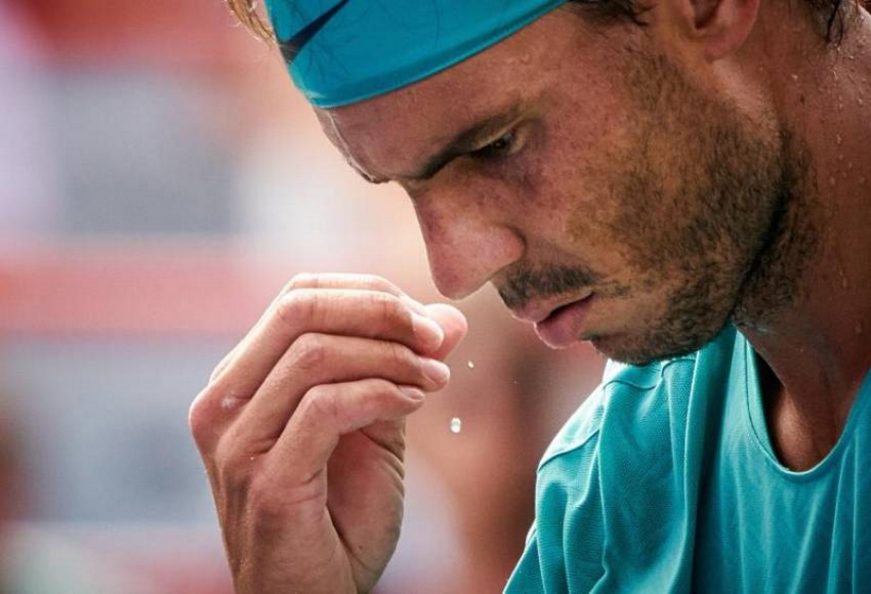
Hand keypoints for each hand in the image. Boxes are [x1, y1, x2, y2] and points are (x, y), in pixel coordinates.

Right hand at [189, 273, 466, 593]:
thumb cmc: (338, 519)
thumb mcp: (376, 430)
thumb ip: (398, 370)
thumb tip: (449, 319)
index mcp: (242, 381)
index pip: (299, 295)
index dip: (369, 294)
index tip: (426, 321)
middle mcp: (224, 402)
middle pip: (300, 308)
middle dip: (381, 311)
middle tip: (435, 337)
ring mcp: (236, 442)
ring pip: (315, 353)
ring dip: (392, 357)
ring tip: (435, 378)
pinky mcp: (264, 480)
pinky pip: (326, 406)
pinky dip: (382, 393)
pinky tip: (415, 403)